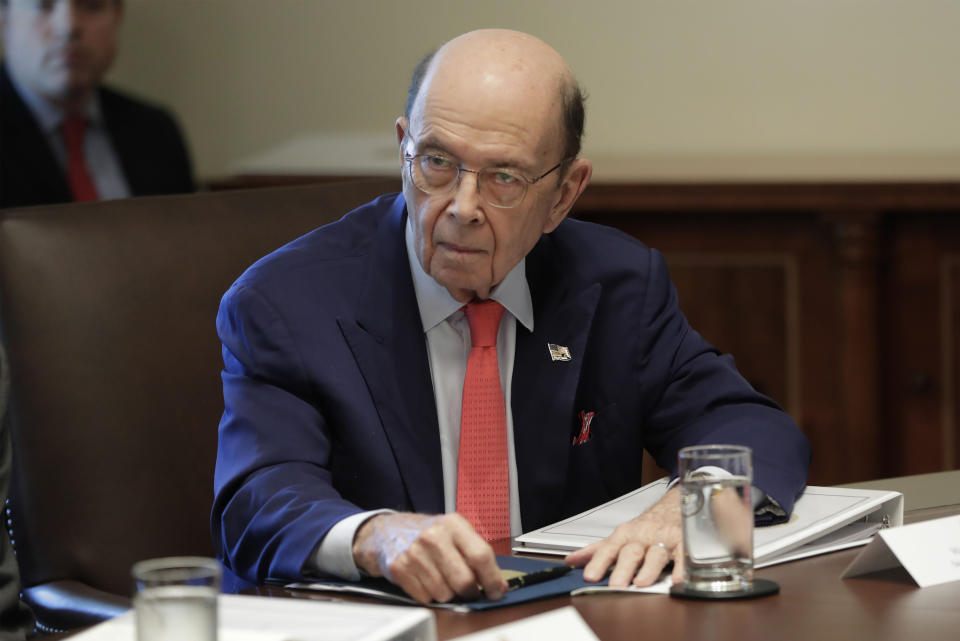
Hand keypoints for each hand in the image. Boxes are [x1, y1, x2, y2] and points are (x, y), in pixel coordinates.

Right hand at [352, 512, 506, 603]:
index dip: (492, 579)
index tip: (496, 591)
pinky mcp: (399, 568)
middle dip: (470, 592)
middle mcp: (433, 537)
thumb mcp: (454, 532)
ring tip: (442, 579)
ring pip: (445, 593)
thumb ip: (477, 554)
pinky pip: (426, 597)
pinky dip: (430, 595)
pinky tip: (426, 580)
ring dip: (448, 594)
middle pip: (464, 580)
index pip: (481, 555)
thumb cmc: (428, 533)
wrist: (388, 531)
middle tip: (470, 591)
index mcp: (453, 524)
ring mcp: (415, 553)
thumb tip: (498, 585)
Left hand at [565, 486, 683, 586]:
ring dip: (649, 569)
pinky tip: (678, 579)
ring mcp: (663, 539)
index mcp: (625, 536)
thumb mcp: (619, 537)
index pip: (608, 549)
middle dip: (623, 568)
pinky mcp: (683, 543)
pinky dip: (682, 568)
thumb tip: (571, 561)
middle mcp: (643, 536)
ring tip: (641, 583)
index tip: (590, 576)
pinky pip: (684, 555)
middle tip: (616, 585)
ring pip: (656, 553)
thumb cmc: (645, 527)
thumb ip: (596, 551)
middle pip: (631, 552)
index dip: (598, 562)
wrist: (672, 507)